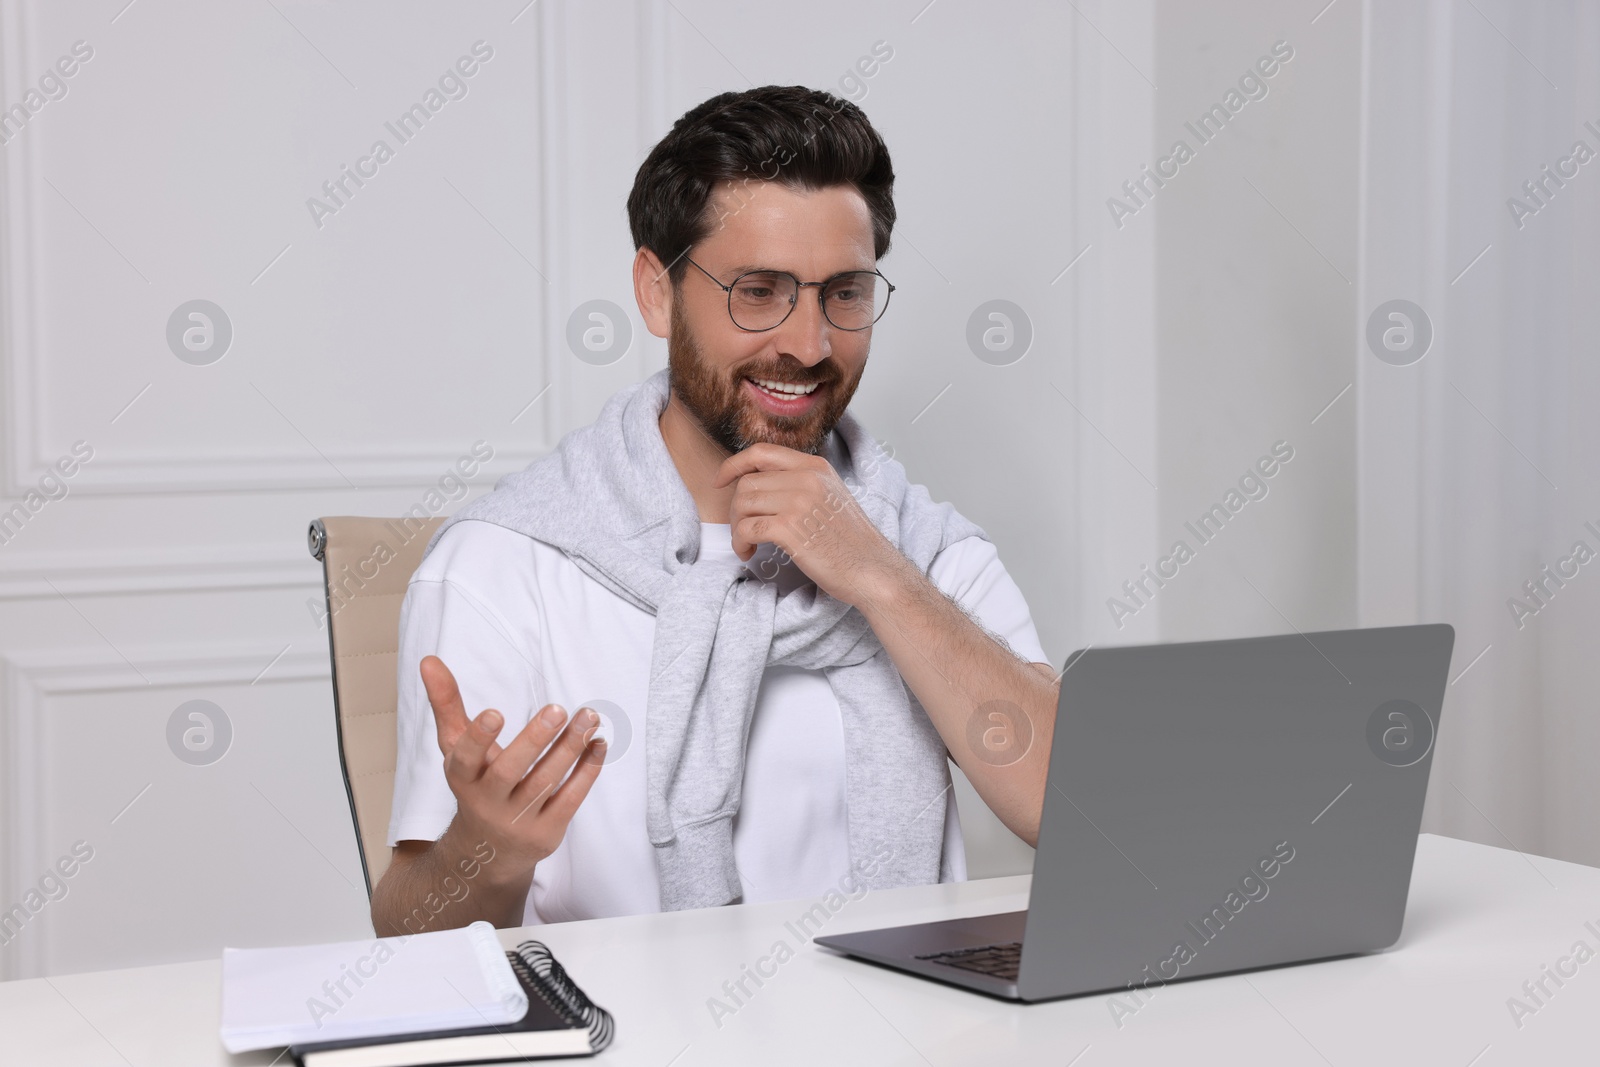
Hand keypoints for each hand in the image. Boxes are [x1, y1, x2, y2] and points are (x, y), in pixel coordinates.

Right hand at [419, 655, 603, 884]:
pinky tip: (598, 743)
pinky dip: (587, 770)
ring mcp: (518, 820)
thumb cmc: (476, 783)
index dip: (479, 737)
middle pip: (510, 770)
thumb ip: (447, 704)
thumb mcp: (456, 748)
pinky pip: (570, 799)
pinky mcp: (547, 832)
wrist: (488, 851)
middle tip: (559, 709)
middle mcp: (487, 801)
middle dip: (535, 739)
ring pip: (546, 782)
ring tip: (589, 717)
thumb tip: (429, 660)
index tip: (495, 712)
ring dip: (570, 748)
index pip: (466, 758)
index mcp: (463, 777)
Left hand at [712, 442, 905, 608]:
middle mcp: (806, 479)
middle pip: (747, 483)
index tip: (720, 481)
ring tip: (747, 544)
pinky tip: (748, 554)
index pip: (761, 453)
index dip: (734, 465)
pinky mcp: (790, 529)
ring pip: (742, 504)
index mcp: (815, 467)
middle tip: (743, 530)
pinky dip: (740, 543)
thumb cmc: (852, 542)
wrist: (874, 570)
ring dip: (736, 528)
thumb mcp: (831, 496)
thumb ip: (801, 484)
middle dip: (736, 509)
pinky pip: (747, 528)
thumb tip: (760, 486)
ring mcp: (798, 502)